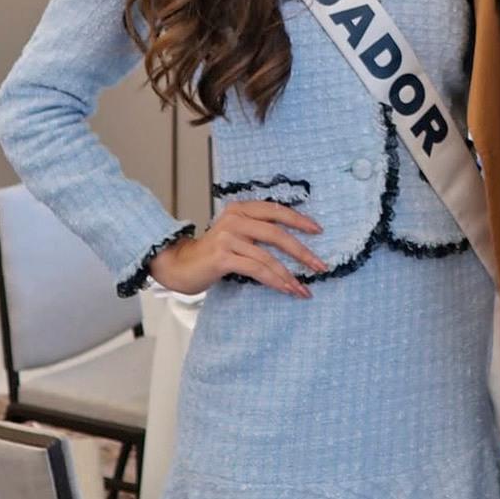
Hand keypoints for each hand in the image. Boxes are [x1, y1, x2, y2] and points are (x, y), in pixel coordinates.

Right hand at [149, 201, 326, 297]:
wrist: (179, 265)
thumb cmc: (212, 252)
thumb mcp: (236, 234)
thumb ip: (257, 231)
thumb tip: (294, 242)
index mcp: (241, 209)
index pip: (276, 210)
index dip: (299, 220)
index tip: (318, 231)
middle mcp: (235, 219)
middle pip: (277, 233)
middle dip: (302, 252)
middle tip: (320, 266)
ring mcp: (228, 237)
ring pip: (268, 257)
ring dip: (289, 275)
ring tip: (303, 289)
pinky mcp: (223, 257)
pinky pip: (256, 269)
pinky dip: (274, 281)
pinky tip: (285, 289)